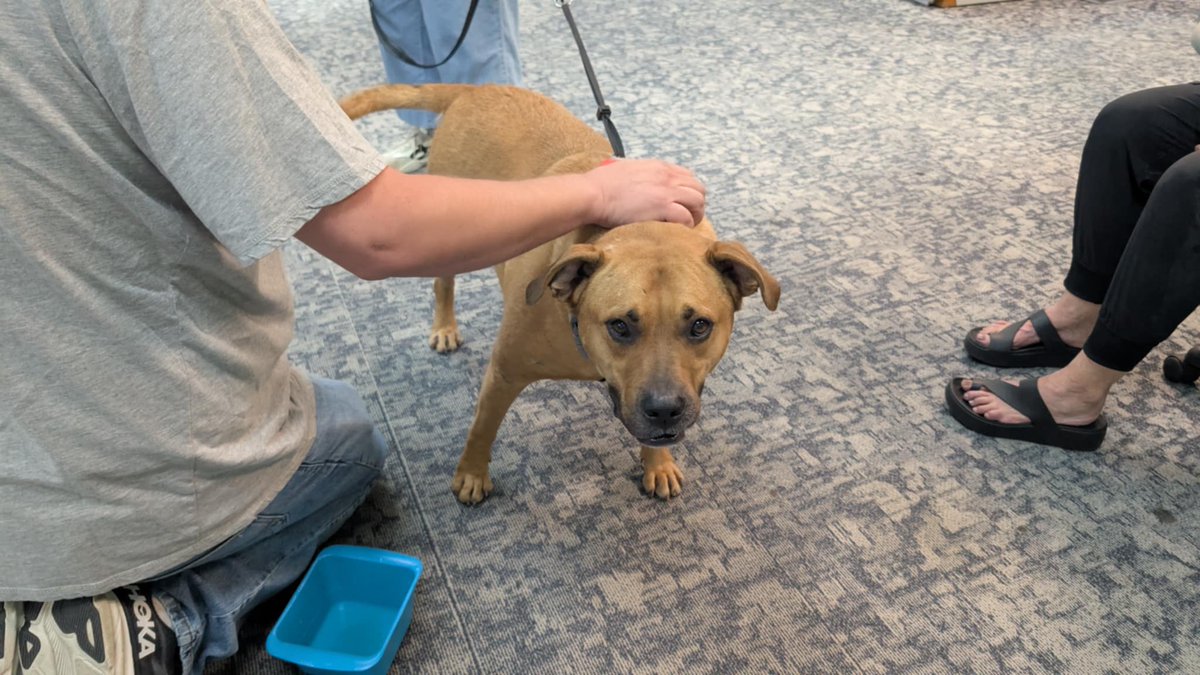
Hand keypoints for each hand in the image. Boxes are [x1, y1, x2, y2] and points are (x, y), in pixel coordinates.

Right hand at [585, 159, 705, 227]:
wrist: (593, 193)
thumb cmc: (601, 184)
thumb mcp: (626, 169)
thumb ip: (640, 174)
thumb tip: (638, 182)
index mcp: (659, 167)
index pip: (687, 176)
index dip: (688, 191)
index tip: (682, 203)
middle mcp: (666, 177)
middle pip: (698, 188)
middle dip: (696, 204)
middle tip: (688, 217)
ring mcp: (666, 192)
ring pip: (697, 201)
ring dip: (695, 215)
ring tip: (686, 226)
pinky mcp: (662, 207)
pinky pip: (686, 217)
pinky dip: (685, 226)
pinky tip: (676, 230)